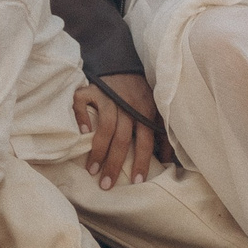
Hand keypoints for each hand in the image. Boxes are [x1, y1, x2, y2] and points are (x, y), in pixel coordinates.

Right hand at [74, 73, 165, 189]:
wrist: (121, 62)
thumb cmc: (138, 92)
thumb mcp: (154, 107)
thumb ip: (160, 130)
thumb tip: (166, 160)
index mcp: (145, 110)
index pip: (146, 139)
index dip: (142, 160)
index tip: (137, 181)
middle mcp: (127, 104)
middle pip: (123, 137)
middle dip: (115, 163)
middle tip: (106, 184)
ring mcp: (108, 96)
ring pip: (105, 125)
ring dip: (98, 150)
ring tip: (92, 170)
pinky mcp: (91, 89)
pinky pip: (83, 102)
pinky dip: (81, 117)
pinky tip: (81, 134)